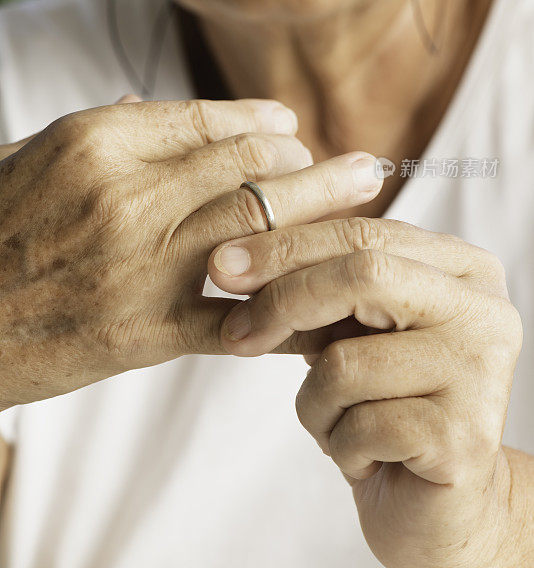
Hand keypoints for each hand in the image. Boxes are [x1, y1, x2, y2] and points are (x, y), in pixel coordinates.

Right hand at [0, 96, 382, 409]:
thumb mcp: (29, 156)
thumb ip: (100, 127)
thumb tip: (153, 98)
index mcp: (97, 142)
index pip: (206, 120)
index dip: (261, 122)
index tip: (293, 128)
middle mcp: (131, 195)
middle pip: (251, 165)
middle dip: (315, 161)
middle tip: (362, 162)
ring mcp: (146, 263)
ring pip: (260, 224)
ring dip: (322, 208)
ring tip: (366, 196)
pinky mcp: (152, 330)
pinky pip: (242, 314)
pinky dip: (291, 305)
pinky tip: (329, 297)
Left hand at [208, 217, 522, 567]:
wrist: (436, 504)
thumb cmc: (386, 404)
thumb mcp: (353, 332)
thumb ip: (316, 287)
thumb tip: (231, 260)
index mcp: (462, 269)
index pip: (364, 233)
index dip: (286, 246)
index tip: (222, 264)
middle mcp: (485, 310)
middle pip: (362, 274)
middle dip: (282, 301)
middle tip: (234, 332)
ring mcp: (481, 372)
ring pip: (347, 360)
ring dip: (315, 402)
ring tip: (339, 423)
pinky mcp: (465, 437)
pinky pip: (360, 425)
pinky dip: (339, 444)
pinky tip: (366, 457)